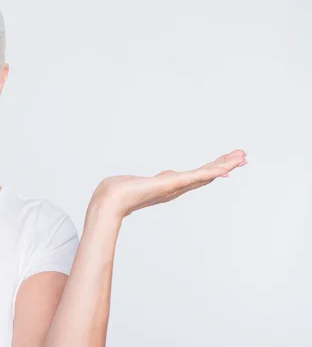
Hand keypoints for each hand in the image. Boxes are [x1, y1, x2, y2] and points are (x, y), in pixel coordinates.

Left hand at [87, 149, 247, 222]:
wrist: (112, 199)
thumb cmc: (117, 193)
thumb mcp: (134, 182)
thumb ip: (140, 182)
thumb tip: (134, 182)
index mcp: (168, 185)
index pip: (195, 176)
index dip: (211, 170)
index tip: (225, 163)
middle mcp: (175, 187)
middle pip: (206, 174)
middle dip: (224, 165)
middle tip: (243, 156)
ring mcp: (176, 186)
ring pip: (206, 174)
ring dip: (225, 165)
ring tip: (242, 157)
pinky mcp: (173, 184)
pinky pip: (197, 176)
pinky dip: (212, 172)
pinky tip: (225, 168)